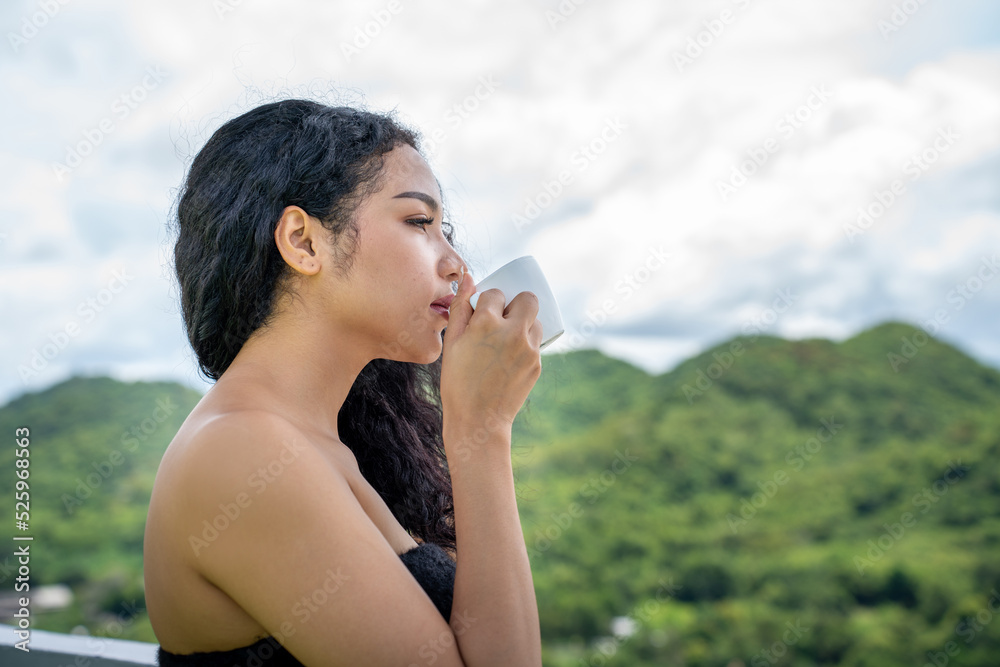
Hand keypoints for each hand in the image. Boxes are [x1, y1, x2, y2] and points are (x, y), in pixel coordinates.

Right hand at [440, 268, 543, 440]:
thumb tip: (469, 277)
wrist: (478, 420)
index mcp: (487, 322)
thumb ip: (461, 307)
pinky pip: (535, 343)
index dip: (487, 302)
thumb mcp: (452, 343)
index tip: (481, 315)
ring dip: (523, 324)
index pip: (495, 294)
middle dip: (515, 304)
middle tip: (501, 320)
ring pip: (535, 320)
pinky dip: (525, 345)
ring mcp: (529, 348)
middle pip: (528, 299)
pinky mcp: (537, 364)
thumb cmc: (457, 381)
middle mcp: (513, 331)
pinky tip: (508, 360)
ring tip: (506, 341)